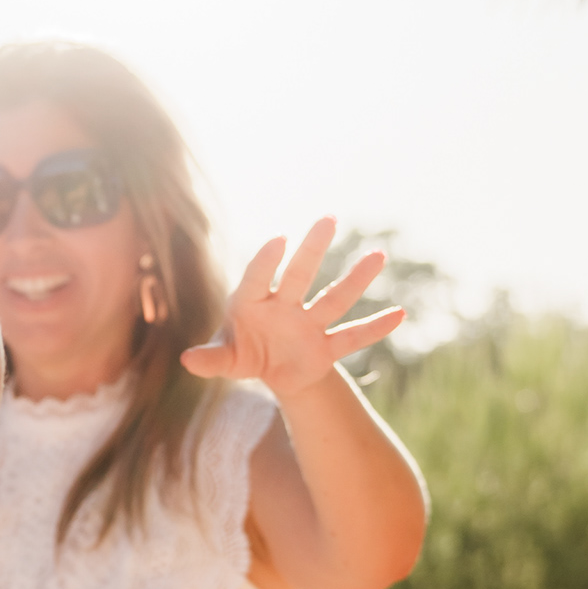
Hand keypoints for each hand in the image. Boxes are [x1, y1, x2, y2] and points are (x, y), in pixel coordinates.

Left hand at [180, 220, 403, 401]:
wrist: (273, 370)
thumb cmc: (243, 352)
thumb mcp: (225, 359)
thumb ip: (209, 359)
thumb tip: (187, 360)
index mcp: (252, 303)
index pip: (258, 277)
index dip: (266, 261)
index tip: (279, 240)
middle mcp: (284, 306)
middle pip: (300, 275)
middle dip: (312, 249)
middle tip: (328, 219)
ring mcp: (308, 325)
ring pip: (333, 300)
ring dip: (355, 279)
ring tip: (378, 255)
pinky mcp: (326, 348)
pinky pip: (352, 337)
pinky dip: (374, 328)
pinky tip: (399, 315)